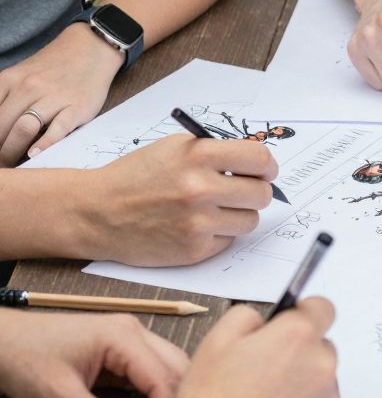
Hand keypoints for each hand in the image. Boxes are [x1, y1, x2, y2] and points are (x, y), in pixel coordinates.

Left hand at [0, 25, 121, 162]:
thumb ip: (4, 99)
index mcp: (10, 80)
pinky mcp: (77, 107)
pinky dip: (44, 144)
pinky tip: (34, 154)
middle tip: (1, 163)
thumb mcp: (19, 76)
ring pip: (24, 128)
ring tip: (12, 165)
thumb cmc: (52, 68)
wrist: (91, 48)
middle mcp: (28, 87)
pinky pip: (57, 129)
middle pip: (1, 126)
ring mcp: (53, 96)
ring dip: (13, 151)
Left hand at [0, 309, 187, 397]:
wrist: (1, 341)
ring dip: (173, 395)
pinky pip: (150, 368)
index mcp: (122, 337)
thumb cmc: (26, 361)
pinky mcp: (119, 347)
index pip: (162, 378)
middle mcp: (133, 331)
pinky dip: (158, 390)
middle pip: (175, 368)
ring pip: (167, 366)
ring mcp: (127, 336)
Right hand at [79, 134, 278, 264]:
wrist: (98, 212)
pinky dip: (219, 234)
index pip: (260, 160)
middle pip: (261, 194)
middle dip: (256, 191)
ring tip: (215, 209)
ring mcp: (198, 223)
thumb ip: (214, 152)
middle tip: (241, 191)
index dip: (267, 167)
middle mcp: (201, 189)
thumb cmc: (136, 176)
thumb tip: (256, 163)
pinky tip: (196, 225)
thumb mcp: (174, 148)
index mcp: (198, 156)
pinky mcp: (194, 250)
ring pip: (250, 221)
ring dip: (238, 215)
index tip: (264, 171)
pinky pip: (228, 241)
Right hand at [161, 298, 338, 397]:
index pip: (322, 309)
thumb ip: (248, 316)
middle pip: (321, 348)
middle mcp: (321, 367)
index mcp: (297, 337)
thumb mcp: (216, 340)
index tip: (288, 326)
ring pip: (319, 382)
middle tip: (263, 371)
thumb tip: (266, 322)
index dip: (303, 315)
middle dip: (298, 353)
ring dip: (300, 385)